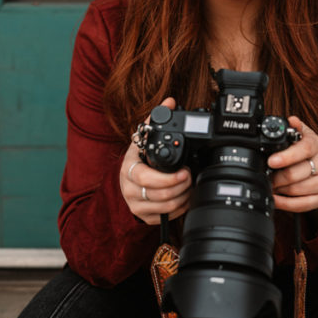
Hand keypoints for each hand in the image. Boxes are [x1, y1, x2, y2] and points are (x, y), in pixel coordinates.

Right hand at [119, 98, 191, 225]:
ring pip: (165, 207)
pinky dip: (180, 208)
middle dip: (180, 186)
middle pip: (159, 195)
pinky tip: (185, 197)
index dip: (168, 178)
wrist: (127, 182)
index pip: (145, 178)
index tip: (185, 171)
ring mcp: (135, 204)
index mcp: (129, 168)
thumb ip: (155, 120)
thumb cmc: (139, 159)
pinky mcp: (143, 216)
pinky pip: (166, 216)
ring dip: (182, 196)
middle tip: (190, 177)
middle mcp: (129, 188)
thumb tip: (169, 101)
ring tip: (190, 186)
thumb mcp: (143, 139)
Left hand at [267, 116, 317, 211]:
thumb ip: (292, 128)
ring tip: (272, 185)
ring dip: (280, 189)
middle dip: (277, 177)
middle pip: (298, 173)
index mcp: (316, 143)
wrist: (314, 165)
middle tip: (266, 177)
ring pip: (299, 189)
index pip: (305, 148)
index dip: (287, 156)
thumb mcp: (296, 136)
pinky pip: (303, 204)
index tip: (271, 161)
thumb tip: (292, 120)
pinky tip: (277, 199)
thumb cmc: (300, 149)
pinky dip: (286, 204)